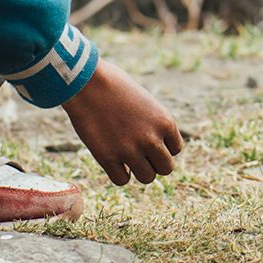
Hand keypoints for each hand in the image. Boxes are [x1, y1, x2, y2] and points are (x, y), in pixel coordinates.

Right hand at [61, 58, 182, 184]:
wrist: (87, 82)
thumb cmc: (115, 85)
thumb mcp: (145, 102)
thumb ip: (153, 125)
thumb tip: (153, 148)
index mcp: (165, 122)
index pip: (175, 149)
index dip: (161, 146)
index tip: (148, 138)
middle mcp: (151, 139)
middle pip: (165, 168)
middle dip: (154, 162)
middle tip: (140, 152)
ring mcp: (129, 150)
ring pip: (147, 178)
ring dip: (138, 170)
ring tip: (126, 157)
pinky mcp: (107, 158)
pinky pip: (121, 180)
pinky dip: (118, 174)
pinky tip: (112, 160)